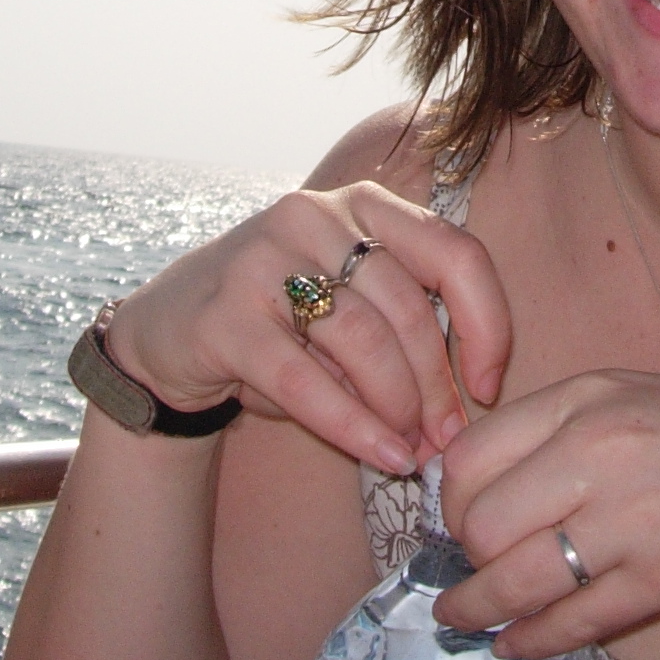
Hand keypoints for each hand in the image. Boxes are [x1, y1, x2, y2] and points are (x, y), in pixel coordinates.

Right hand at [101, 182, 510, 476]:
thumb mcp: (351, 310)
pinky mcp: (225, 315)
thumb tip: (463, 406)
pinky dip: (353, 426)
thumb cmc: (283, 324)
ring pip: (362, 340)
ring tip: (412, 451)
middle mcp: (315, 216)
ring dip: (398, 408)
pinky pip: (305, 381)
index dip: (486, 324)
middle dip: (437, 386)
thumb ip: (404, 333)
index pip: (454, 252)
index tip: (488, 387)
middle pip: (408, 307)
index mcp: (364, 203)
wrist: (170, 333)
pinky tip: (381, 456)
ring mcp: (264, 259)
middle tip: (445, 439)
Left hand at [427, 371, 659, 658]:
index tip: (463, 521)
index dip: (455, 499)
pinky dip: (533, 639)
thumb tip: (497, 486)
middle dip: (465, 558)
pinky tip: (521, 643)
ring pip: (515, 578)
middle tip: (474, 573)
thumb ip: (575, 433)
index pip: (476, 451)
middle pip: (480, 519)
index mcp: (593, 395)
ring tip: (467, 622)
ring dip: (479, 609)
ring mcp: (632, 514)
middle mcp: (602, 446)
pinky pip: (571, 620)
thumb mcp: (649, 404)